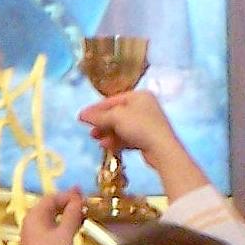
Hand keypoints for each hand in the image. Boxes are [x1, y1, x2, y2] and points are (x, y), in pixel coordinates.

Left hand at [15, 185, 85, 244]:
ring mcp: (35, 234)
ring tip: (83, 213)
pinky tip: (76, 227)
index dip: (68, 194)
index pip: (52, 198)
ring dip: (68, 214)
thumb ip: (72, 214)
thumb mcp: (65, 234)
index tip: (83, 194)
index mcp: (35, 216)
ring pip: (53, 218)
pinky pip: (53, 228)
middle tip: (85, 201)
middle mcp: (32, 222)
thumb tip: (78, 200)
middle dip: (68, 203)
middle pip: (51, 206)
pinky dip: (64, 225)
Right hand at [77, 89, 209, 198]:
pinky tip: (106, 145)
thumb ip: (98, 116)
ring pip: (122, 127)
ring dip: (107, 132)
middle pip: (117, 113)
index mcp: (139, 95)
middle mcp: (144, 106)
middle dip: (102, 123)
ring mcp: (147, 123)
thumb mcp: (116, 118)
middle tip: (90, 130)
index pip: (112, 100)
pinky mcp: (148, 138)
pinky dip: (117, 140)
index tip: (81, 117)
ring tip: (96, 139)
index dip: (96, 108)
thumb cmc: (140, 127)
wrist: (162, 149)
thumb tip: (81, 115)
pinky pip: (128, 137)